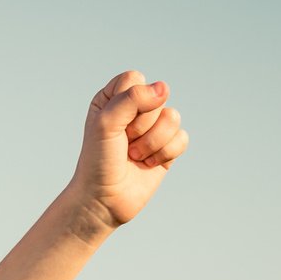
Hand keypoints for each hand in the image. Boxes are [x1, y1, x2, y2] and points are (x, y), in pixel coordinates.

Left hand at [65, 71, 187, 237]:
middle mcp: (135, 110)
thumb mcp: (106, 123)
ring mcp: (153, 129)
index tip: (114, 124)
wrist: (103, 200)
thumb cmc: (98, 161)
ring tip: (134, 156)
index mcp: (114, 98)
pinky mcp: (167, 148)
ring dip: (152, 142)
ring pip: (173, 117)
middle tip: (123, 143)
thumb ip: (132, 98)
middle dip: (140, 126)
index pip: (135, 79)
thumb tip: (163, 88)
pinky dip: (165, 154)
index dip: (129, 102)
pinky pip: (182, 138)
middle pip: (157, 98)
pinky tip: (148, 164)